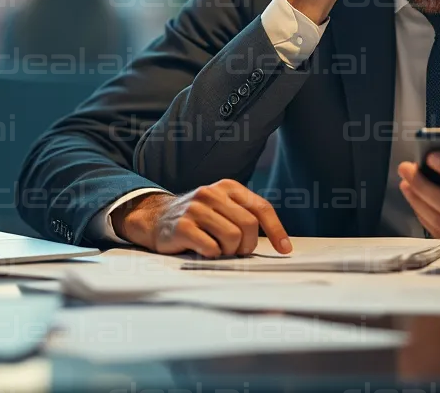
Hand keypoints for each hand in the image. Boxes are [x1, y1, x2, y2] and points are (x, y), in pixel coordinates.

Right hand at [111, 179, 291, 257]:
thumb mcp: (222, 207)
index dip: (276, 230)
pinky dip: (212, 254)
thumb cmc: (196, 218)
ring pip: (232, 238)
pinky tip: (203, 249)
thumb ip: (245, 216)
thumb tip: (277, 242)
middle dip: (247, 245)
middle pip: (249, 226)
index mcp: (227, 187)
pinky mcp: (182, 226)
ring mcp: (196, 208)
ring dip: (229, 251)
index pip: (261, 208)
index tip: (284, 249)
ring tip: (217, 248)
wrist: (155, 218)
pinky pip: (211, 248)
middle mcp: (212, 193)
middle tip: (236, 250)